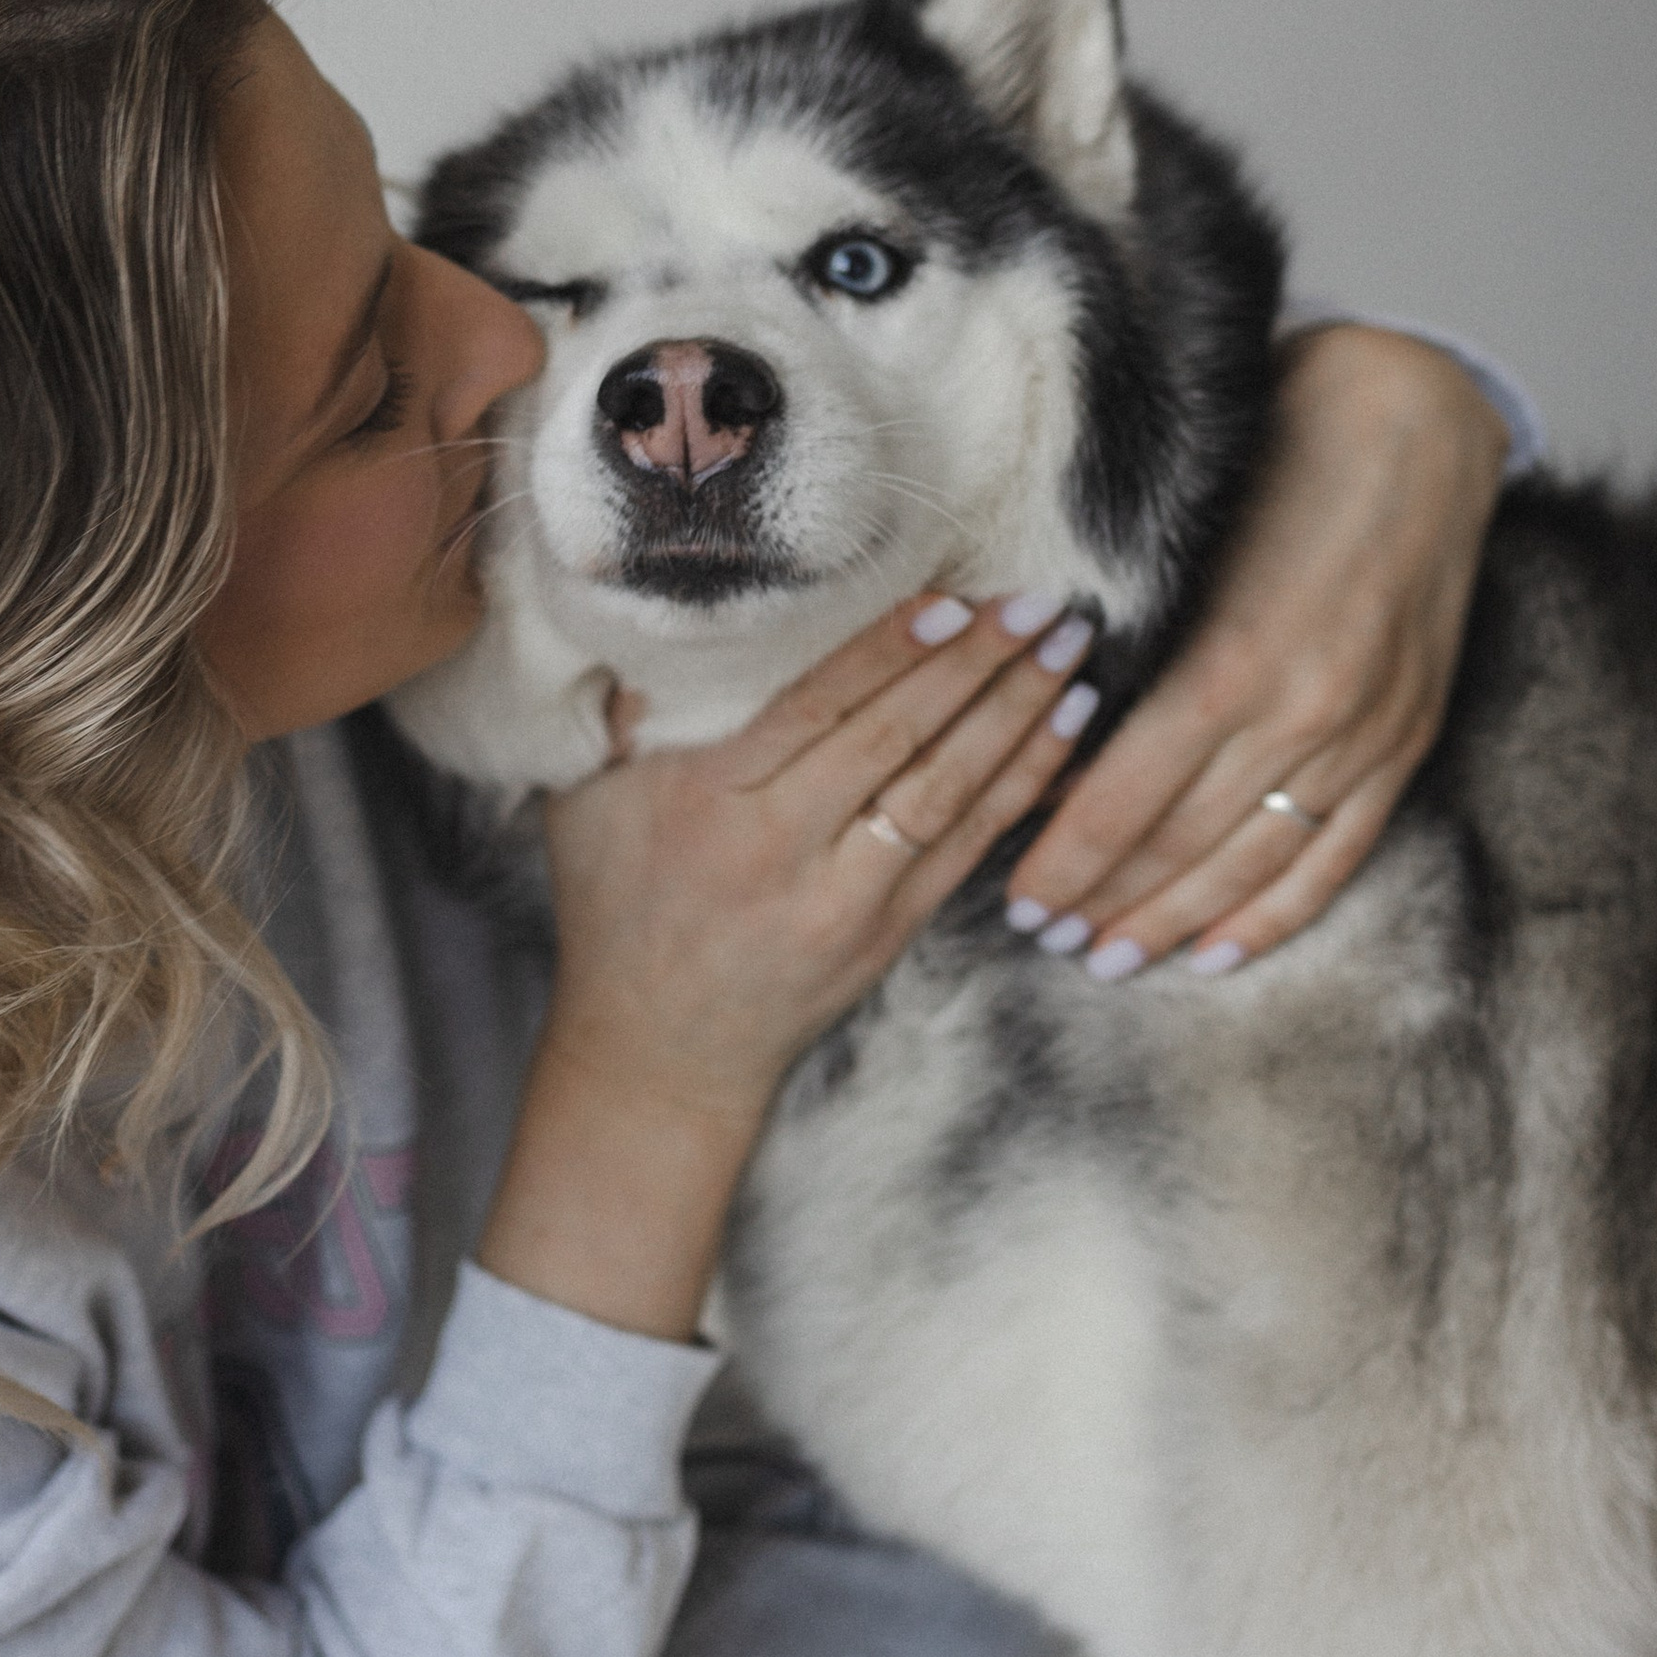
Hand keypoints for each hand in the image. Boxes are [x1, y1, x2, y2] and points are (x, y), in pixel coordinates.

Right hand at [478, 588, 1098, 1334]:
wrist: (659, 1055)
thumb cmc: (616, 909)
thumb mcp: (586, 803)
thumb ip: (621, 712)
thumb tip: (656, 607)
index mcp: (711, 805)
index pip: (817, 711)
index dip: (891, 654)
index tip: (953, 600)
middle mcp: (784, 854)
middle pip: (898, 742)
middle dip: (979, 668)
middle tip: (1044, 602)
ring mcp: (847, 902)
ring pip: (947, 794)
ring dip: (1017, 718)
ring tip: (1070, 651)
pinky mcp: (890, 934)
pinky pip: (967, 848)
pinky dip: (1020, 786)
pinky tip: (1063, 732)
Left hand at [1004, 322, 1509, 977]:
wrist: (1415, 418)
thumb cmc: (1276, 453)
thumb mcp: (1180, 539)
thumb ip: (1125, 638)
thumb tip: (1049, 729)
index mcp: (1230, 661)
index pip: (1123, 800)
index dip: (1066, 859)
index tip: (1018, 897)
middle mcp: (1303, 715)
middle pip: (1181, 846)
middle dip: (1107, 901)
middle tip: (1049, 936)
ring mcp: (1364, 735)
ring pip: (1251, 865)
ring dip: (1178, 920)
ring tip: (1113, 956)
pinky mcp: (1406, 739)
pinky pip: (1336, 855)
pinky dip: (1275, 912)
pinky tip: (1222, 950)